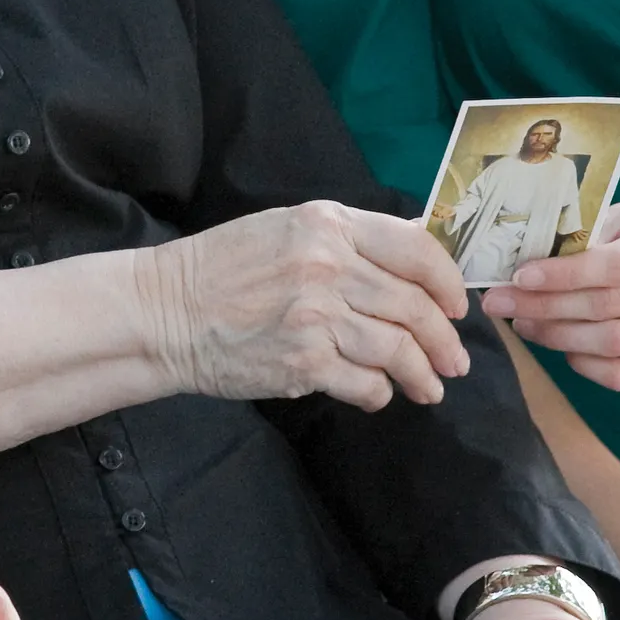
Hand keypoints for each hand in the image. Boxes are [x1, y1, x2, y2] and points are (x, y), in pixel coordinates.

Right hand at [135, 201, 473, 409]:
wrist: (164, 312)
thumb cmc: (222, 268)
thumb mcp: (286, 229)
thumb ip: (349, 238)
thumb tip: (415, 246)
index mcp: (327, 224)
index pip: (415, 248)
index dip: (447, 282)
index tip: (455, 306)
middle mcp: (327, 265)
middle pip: (414, 306)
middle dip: (444, 340)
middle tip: (456, 361)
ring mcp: (316, 316)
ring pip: (398, 349)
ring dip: (423, 374)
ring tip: (431, 387)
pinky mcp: (303, 363)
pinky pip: (366, 384)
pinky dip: (381, 393)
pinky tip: (379, 394)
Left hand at [483, 200, 619, 389]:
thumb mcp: (618, 222)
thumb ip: (578, 240)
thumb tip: (513, 268)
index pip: (616, 265)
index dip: (562, 275)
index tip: (517, 278)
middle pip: (609, 307)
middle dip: (545, 307)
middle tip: (499, 304)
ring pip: (613, 344)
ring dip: (557, 337)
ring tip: (524, 323)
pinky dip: (584, 365)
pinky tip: (561, 347)